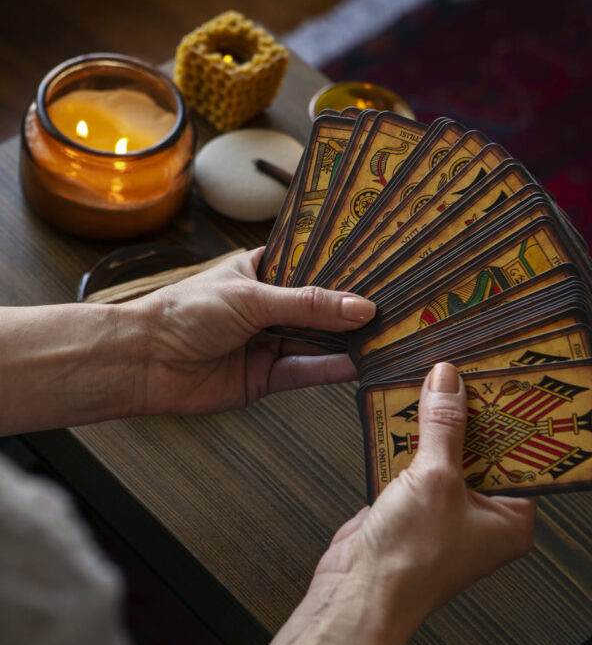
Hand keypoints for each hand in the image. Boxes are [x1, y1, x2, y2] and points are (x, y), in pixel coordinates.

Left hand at [134, 247, 374, 415]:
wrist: (144, 361)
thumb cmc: (185, 312)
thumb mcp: (252, 296)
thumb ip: (308, 304)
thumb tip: (360, 307)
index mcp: (261, 271)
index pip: (311, 266)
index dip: (342, 270)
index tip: (381, 268)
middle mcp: (267, 307)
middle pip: (319, 308)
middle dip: (351, 310)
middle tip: (394, 306)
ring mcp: (267, 343)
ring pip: (316, 342)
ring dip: (346, 341)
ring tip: (386, 335)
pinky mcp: (265, 378)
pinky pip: (304, 372)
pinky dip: (329, 369)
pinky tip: (356, 363)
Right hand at [313, 363, 535, 634]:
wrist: (357, 593)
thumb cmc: (409, 563)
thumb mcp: (435, 479)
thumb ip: (444, 425)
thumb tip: (449, 381)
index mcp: (510, 518)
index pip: (522, 454)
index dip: (512, 416)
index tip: (504, 379)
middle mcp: (483, 515)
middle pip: (482, 448)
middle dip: (468, 414)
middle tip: (465, 373)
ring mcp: (446, 511)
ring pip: (446, 453)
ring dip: (435, 424)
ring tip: (434, 382)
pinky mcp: (413, 507)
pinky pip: (417, 462)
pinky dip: (408, 440)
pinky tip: (403, 411)